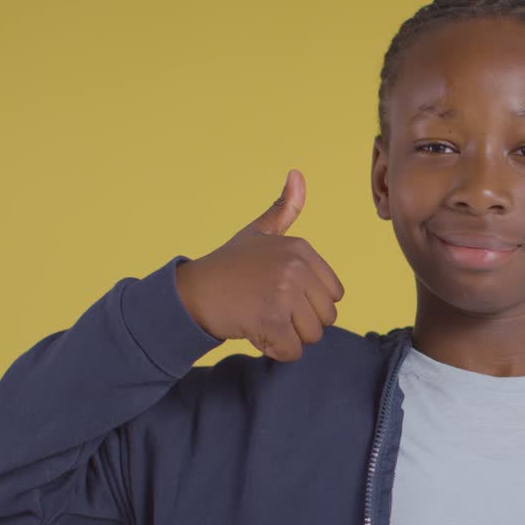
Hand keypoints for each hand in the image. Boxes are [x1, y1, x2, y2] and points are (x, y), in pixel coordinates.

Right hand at [175, 169, 344, 360]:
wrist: (191, 292)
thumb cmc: (229, 267)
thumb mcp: (259, 234)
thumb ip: (284, 210)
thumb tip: (298, 174)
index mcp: (301, 249)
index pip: (334, 294)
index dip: (308, 303)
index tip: (279, 294)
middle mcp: (295, 267)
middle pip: (325, 318)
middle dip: (299, 322)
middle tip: (268, 309)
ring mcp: (283, 292)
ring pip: (311, 336)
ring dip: (287, 337)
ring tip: (261, 318)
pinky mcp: (269, 320)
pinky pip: (292, 351)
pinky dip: (275, 350)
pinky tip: (255, 332)